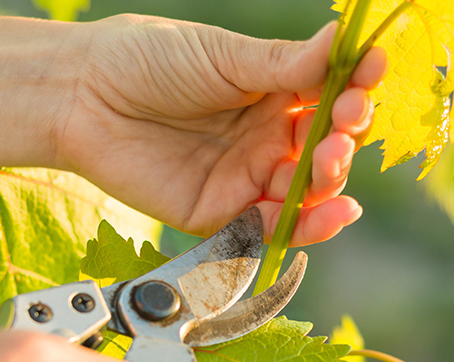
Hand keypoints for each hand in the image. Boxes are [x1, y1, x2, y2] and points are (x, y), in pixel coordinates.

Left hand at [0, 11, 385, 245]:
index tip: (371, 75)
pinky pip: (266, 227)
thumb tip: (344, 41)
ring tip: (330, 170)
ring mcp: (243, 176)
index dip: (355, 89)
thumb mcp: (221, 56)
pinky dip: (299, 226)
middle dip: (342, 141)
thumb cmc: (147, 60)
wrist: (82, 98)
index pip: (330, 96)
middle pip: (323, 149)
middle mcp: (265, 135)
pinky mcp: (217, 213)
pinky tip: (324, 213)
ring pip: (302, 193)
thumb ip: (283, 63)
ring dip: (327, 185)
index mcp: (272, 90)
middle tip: (344, 128)